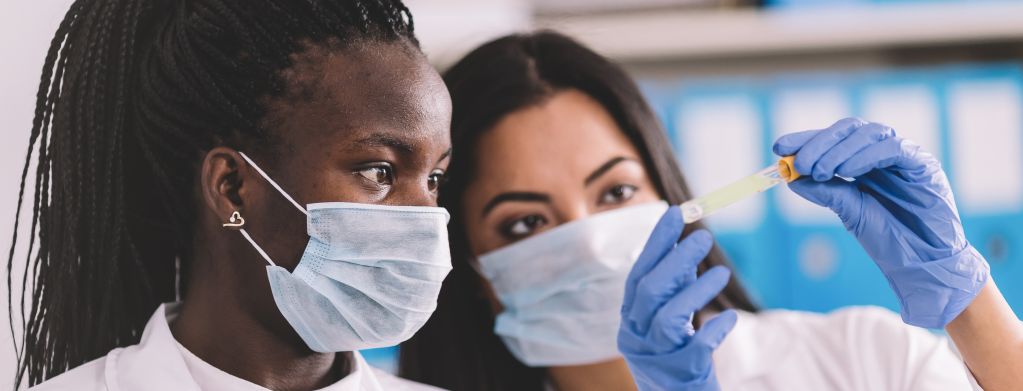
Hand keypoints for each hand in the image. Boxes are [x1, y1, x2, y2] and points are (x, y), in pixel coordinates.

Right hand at [618, 206, 736, 390]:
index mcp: (630, 318)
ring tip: (723, 273)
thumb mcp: (667, 323)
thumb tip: (684, 246)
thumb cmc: (674, 359)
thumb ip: (672, 290)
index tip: (674, 213)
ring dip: (696, 291)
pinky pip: (696, 348)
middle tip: (703, 237)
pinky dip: (714, 330)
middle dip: (675, 260)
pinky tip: (729, 317)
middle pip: (649, 291)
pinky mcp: (679, 375)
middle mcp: (635, 336)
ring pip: (668, 317)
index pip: (638, 274)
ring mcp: (655, 356)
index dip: (655, 244)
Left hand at [773, 117, 989, 327]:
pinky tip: (847, 172)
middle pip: (848, 130)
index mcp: (864, 162)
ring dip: (838, 150)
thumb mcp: (849, 211)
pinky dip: (866, 156)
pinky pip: (893, 148)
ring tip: (820, 170)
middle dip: (819, 142)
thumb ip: (826, 191)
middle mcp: (883, 154)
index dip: (806, 140)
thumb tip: (792, 176)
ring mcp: (904, 156)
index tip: (779, 147)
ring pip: (868, 134)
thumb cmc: (889, 238)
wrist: (923, 263)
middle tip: (799, 162)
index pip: (833, 140)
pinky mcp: (923, 164)